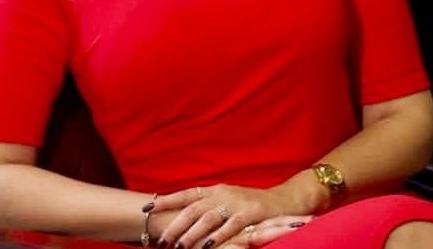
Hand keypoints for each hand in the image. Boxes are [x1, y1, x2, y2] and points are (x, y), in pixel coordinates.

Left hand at [151, 184, 304, 248]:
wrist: (286, 201)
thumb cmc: (253, 205)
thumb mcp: (228, 201)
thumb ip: (208, 207)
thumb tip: (182, 219)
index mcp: (215, 190)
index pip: (186, 194)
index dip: (166, 200)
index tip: (146, 208)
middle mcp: (223, 193)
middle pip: (193, 208)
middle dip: (175, 225)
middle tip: (161, 240)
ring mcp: (237, 202)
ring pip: (208, 217)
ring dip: (192, 234)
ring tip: (178, 247)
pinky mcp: (252, 212)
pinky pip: (231, 226)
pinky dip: (219, 237)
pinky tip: (208, 247)